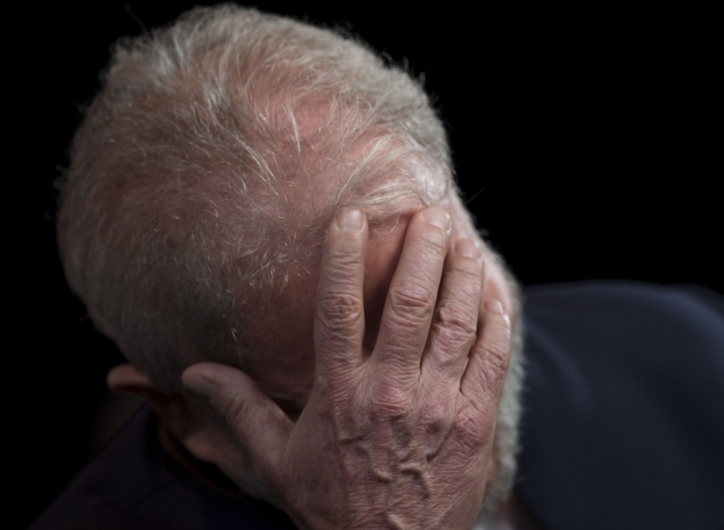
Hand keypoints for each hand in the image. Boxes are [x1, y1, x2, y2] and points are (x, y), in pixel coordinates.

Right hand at [181, 207, 512, 528]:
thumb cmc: (332, 505)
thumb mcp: (276, 460)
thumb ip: (239, 408)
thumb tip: (193, 370)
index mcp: (339, 394)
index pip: (337, 310)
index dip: (344, 257)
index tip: (352, 217)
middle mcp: (391, 392)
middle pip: (409, 304)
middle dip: (421, 251)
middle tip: (430, 214)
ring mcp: (439, 405)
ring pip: (455, 322)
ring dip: (461, 273)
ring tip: (462, 239)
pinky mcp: (476, 421)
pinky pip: (492, 357)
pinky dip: (495, 318)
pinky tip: (492, 290)